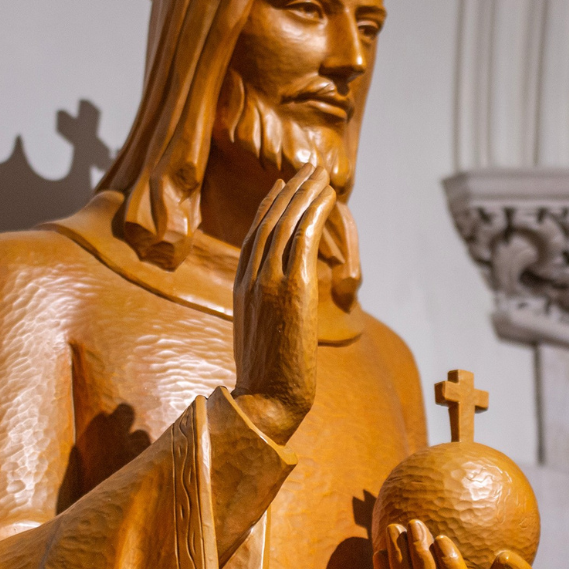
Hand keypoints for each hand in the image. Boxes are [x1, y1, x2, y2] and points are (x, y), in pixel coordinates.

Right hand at [230, 164, 332, 443]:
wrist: (265, 401)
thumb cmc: (267, 381)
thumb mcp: (263, 337)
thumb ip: (269, 312)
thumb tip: (284, 307)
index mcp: (240, 288)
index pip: (254, 235)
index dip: (268, 206)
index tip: (282, 185)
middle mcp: (250, 278)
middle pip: (269, 220)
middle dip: (290, 190)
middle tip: (309, 167)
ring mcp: (267, 281)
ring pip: (286, 222)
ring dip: (305, 192)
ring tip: (322, 173)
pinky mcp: (291, 288)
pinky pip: (303, 238)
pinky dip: (315, 212)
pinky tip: (329, 197)